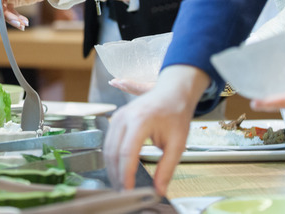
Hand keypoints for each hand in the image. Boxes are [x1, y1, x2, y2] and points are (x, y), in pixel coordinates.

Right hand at [104, 66, 210, 194]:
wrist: (173, 92)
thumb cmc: (176, 113)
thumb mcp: (177, 143)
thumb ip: (166, 168)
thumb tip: (159, 189)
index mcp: (140, 120)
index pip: (127, 153)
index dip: (126, 175)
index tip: (129, 190)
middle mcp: (124, 117)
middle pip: (112, 152)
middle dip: (117, 174)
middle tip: (124, 192)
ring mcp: (118, 116)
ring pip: (107, 148)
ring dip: (112, 167)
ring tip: (122, 183)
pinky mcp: (116, 119)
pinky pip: (108, 141)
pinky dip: (112, 157)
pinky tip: (119, 168)